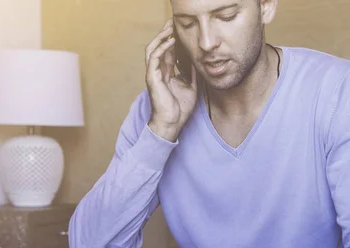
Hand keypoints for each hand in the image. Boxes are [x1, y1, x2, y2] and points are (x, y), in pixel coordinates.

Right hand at [145, 19, 197, 141]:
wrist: (172, 123)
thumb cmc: (180, 109)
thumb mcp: (191, 87)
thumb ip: (192, 74)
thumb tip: (197, 61)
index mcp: (166, 74)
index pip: (167, 52)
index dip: (172, 39)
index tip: (180, 29)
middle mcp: (158, 72)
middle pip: (158, 47)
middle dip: (164, 33)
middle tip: (172, 22)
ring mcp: (153, 74)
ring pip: (153, 49)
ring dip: (161, 37)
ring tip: (170, 28)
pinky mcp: (152, 78)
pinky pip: (154, 58)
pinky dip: (162, 48)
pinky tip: (170, 41)